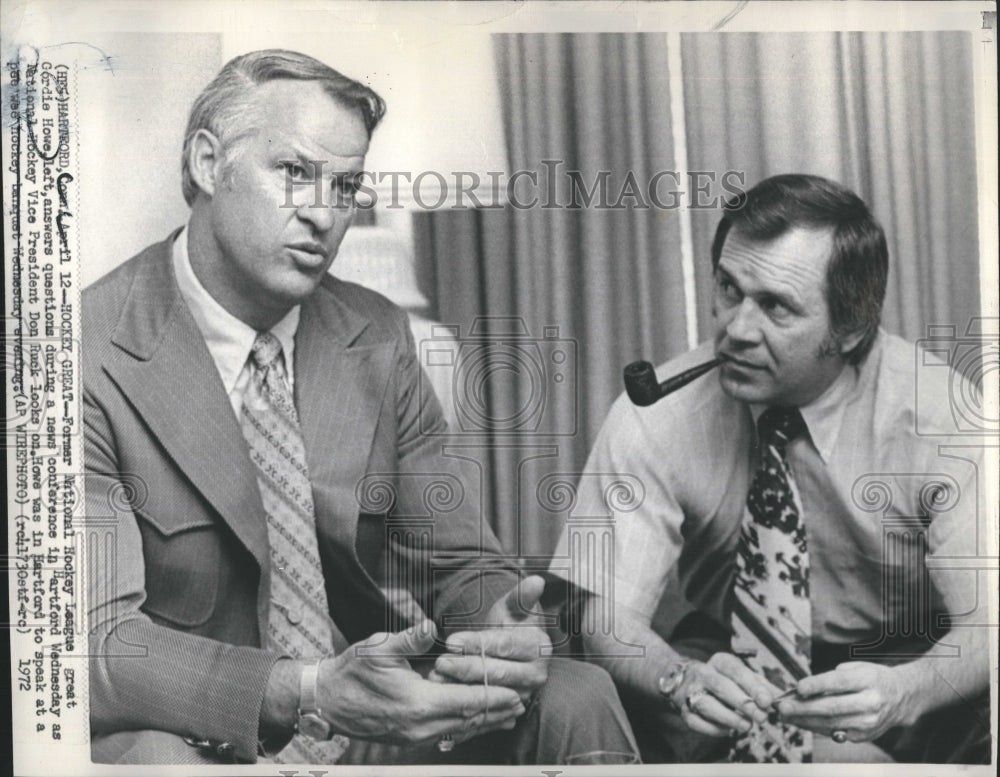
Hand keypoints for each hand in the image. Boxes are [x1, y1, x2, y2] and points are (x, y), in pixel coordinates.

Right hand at [318, 619, 524, 744]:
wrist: (326, 701)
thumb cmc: (352, 672)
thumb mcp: (378, 648)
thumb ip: (408, 639)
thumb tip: (429, 626)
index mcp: (417, 703)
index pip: (467, 701)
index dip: (494, 697)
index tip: (517, 692)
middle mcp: (420, 725)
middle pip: (469, 720)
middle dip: (497, 711)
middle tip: (523, 702)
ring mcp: (414, 735)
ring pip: (459, 730)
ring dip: (485, 721)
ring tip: (510, 713)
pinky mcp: (409, 737)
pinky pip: (446, 733)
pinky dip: (466, 725)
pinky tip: (477, 719)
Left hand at [430, 575, 551, 703]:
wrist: (511, 651)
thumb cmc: (511, 625)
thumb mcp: (514, 609)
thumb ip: (521, 596)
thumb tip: (536, 580)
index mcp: (539, 648)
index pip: (505, 645)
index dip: (477, 643)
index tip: (451, 641)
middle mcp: (536, 675)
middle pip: (497, 672)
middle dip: (466, 667)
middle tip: (440, 662)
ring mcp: (523, 694)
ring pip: (489, 693)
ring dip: (461, 686)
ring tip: (437, 677)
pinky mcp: (508, 708)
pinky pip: (484, 707)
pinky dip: (463, 701)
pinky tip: (442, 692)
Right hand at [672, 652, 784, 736]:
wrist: (688, 682)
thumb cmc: (725, 681)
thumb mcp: (743, 677)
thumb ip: (762, 687)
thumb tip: (780, 700)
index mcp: (719, 662)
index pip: (736, 671)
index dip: (752, 686)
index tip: (767, 701)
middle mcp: (702, 674)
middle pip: (721, 686)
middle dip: (743, 703)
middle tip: (761, 717)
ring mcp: (690, 692)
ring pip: (706, 704)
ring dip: (728, 717)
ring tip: (746, 726)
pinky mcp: (684, 711)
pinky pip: (697, 722)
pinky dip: (713, 728)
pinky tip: (728, 730)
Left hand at [777, 661, 912, 741]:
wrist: (901, 697)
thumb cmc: (871, 678)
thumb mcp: (856, 668)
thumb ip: (832, 678)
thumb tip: (803, 691)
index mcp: (868, 680)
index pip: (839, 683)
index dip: (817, 685)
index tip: (798, 687)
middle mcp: (871, 703)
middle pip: (832, 708)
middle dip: (804, 709)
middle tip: (783, 707)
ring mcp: (869, 723)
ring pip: (831, 724)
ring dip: (804, 721)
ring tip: (785, 715)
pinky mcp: (865, 736)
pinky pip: (835, 732)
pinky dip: (815, 727)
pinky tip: (800, 721)